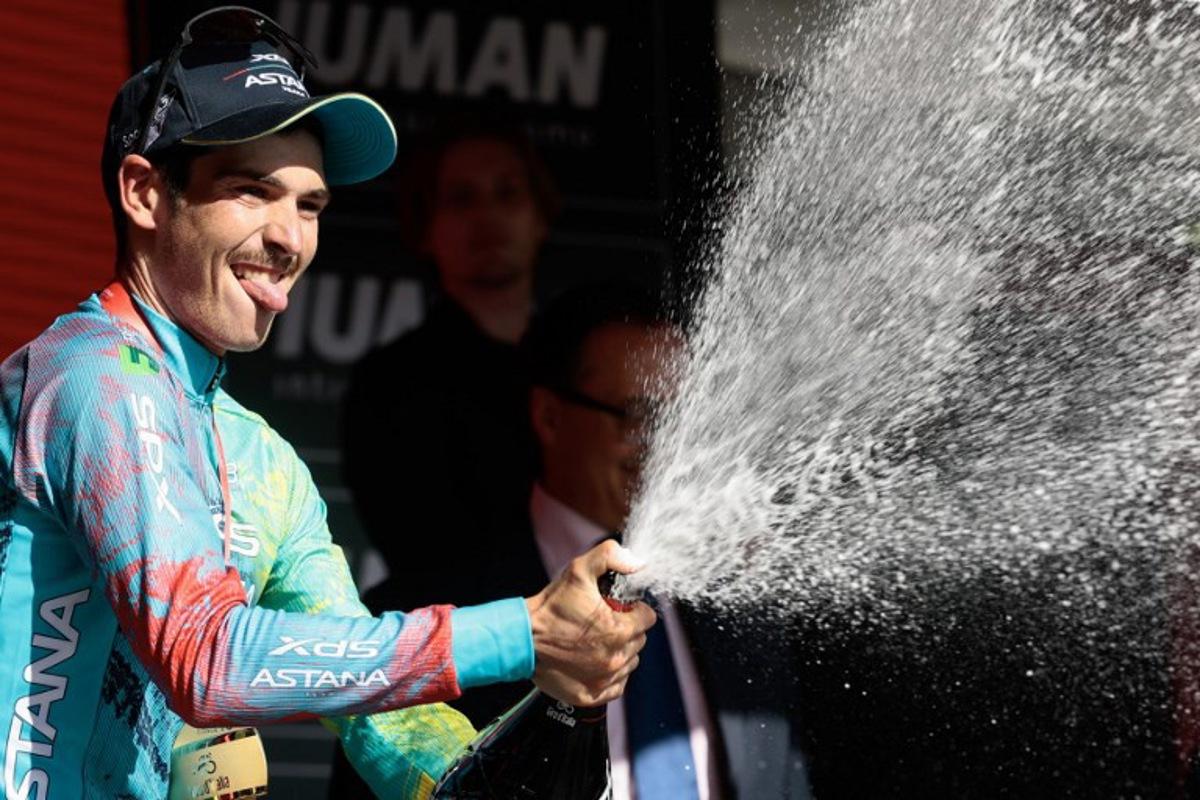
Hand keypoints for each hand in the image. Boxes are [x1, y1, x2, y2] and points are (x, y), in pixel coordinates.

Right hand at [525, 540, 655, 706]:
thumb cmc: (550, 608)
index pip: (647, 618)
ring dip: (620, 650)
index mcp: (619, 630)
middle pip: (639, 640)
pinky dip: (611, 674)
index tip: (620, 608)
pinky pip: (617, 685)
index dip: (634, 609)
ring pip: (630, 662)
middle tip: (604, 621)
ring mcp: (604, 679)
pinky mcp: (592, 695)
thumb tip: (636, 562)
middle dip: (627, 628)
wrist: (522, 639)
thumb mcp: (579, 570)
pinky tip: (595, 660)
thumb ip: (610, 556)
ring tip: (597, 640)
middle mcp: (615, 658)